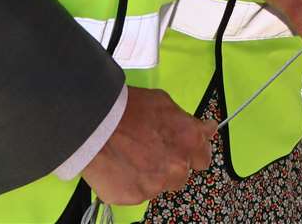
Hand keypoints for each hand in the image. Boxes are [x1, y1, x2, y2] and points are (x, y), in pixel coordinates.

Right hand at [79, 86, 214, 204]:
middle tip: (150, 152)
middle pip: (182, 174)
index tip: (183, 149)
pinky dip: (129, 183)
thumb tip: (206, 128)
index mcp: (190, 141)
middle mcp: (178, 166)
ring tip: (130, 158)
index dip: (193, 153)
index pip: (204, 157)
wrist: (94, 124)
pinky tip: (118, 166)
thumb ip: (187, 122)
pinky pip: (137, 193)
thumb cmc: (128, 108)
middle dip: (170, 165)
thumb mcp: (164, 103)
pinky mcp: (134, 197)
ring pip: (159, 185)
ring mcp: (156, 185)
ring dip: (151, 176)